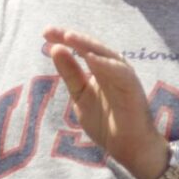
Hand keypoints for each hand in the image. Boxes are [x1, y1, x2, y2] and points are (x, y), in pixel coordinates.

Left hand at [43, 27, 165, 178]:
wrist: (128, 147)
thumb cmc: (107, 123)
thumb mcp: (81, 96)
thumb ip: (71, 74)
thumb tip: (54, 49)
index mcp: (102, 69)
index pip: (82, 48)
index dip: (64, 40)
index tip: (45, 34)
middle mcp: (114, 69)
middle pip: (92, 47)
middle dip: (72, 37)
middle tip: (49, 31)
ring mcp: (124, 76)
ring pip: (106, 54)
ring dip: (87, 45)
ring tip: (68, 37)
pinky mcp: (133, 87)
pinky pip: (119, 72)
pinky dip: (104, 64)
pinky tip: (88, 57)